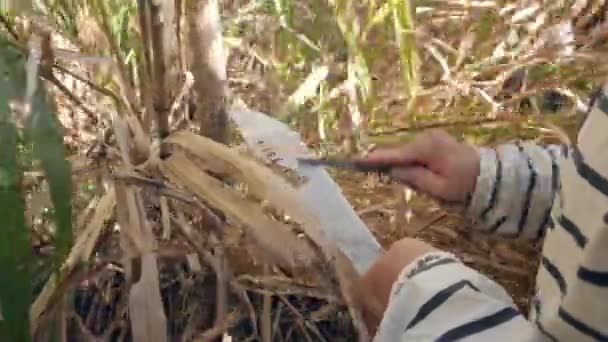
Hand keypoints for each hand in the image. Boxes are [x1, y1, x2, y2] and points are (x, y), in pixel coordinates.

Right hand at [357, 129, 479, 202]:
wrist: (490, 174)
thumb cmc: (465, 185)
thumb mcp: (439, 188)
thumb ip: (414, 178)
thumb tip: (393, 170)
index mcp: (426, 149)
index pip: (394, 155)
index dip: (375, 159)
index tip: (356, 161)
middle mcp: (426, 138)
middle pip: (400, 153)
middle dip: (391, 165)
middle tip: (385, 178)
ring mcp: (432, 137)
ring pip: (408, 153)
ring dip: (405, 165)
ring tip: (416, 180)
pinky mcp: (435, 140)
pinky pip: (416, 152)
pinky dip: (413, 161)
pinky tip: (421, 173)